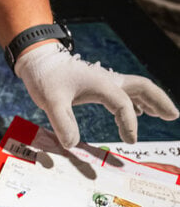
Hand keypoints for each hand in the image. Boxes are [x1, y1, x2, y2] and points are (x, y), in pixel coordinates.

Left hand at [15, 43, 178, 147]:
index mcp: (101, 83)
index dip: (128, 124)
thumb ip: (62, 122)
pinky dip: (135, 102)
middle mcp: (108, 80)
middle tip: (173, 116)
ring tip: (164, 115)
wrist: (40, 61)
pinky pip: (124, 93)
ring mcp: (105, 81)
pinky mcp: (98, 84)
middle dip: (160, 101)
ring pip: (136, 89)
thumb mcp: (49, 101)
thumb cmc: (46, 78)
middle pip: (143, 87)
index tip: (130, 142)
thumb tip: (72, 144)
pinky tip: (139, 112)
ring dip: (152, 101)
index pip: (123, 105)